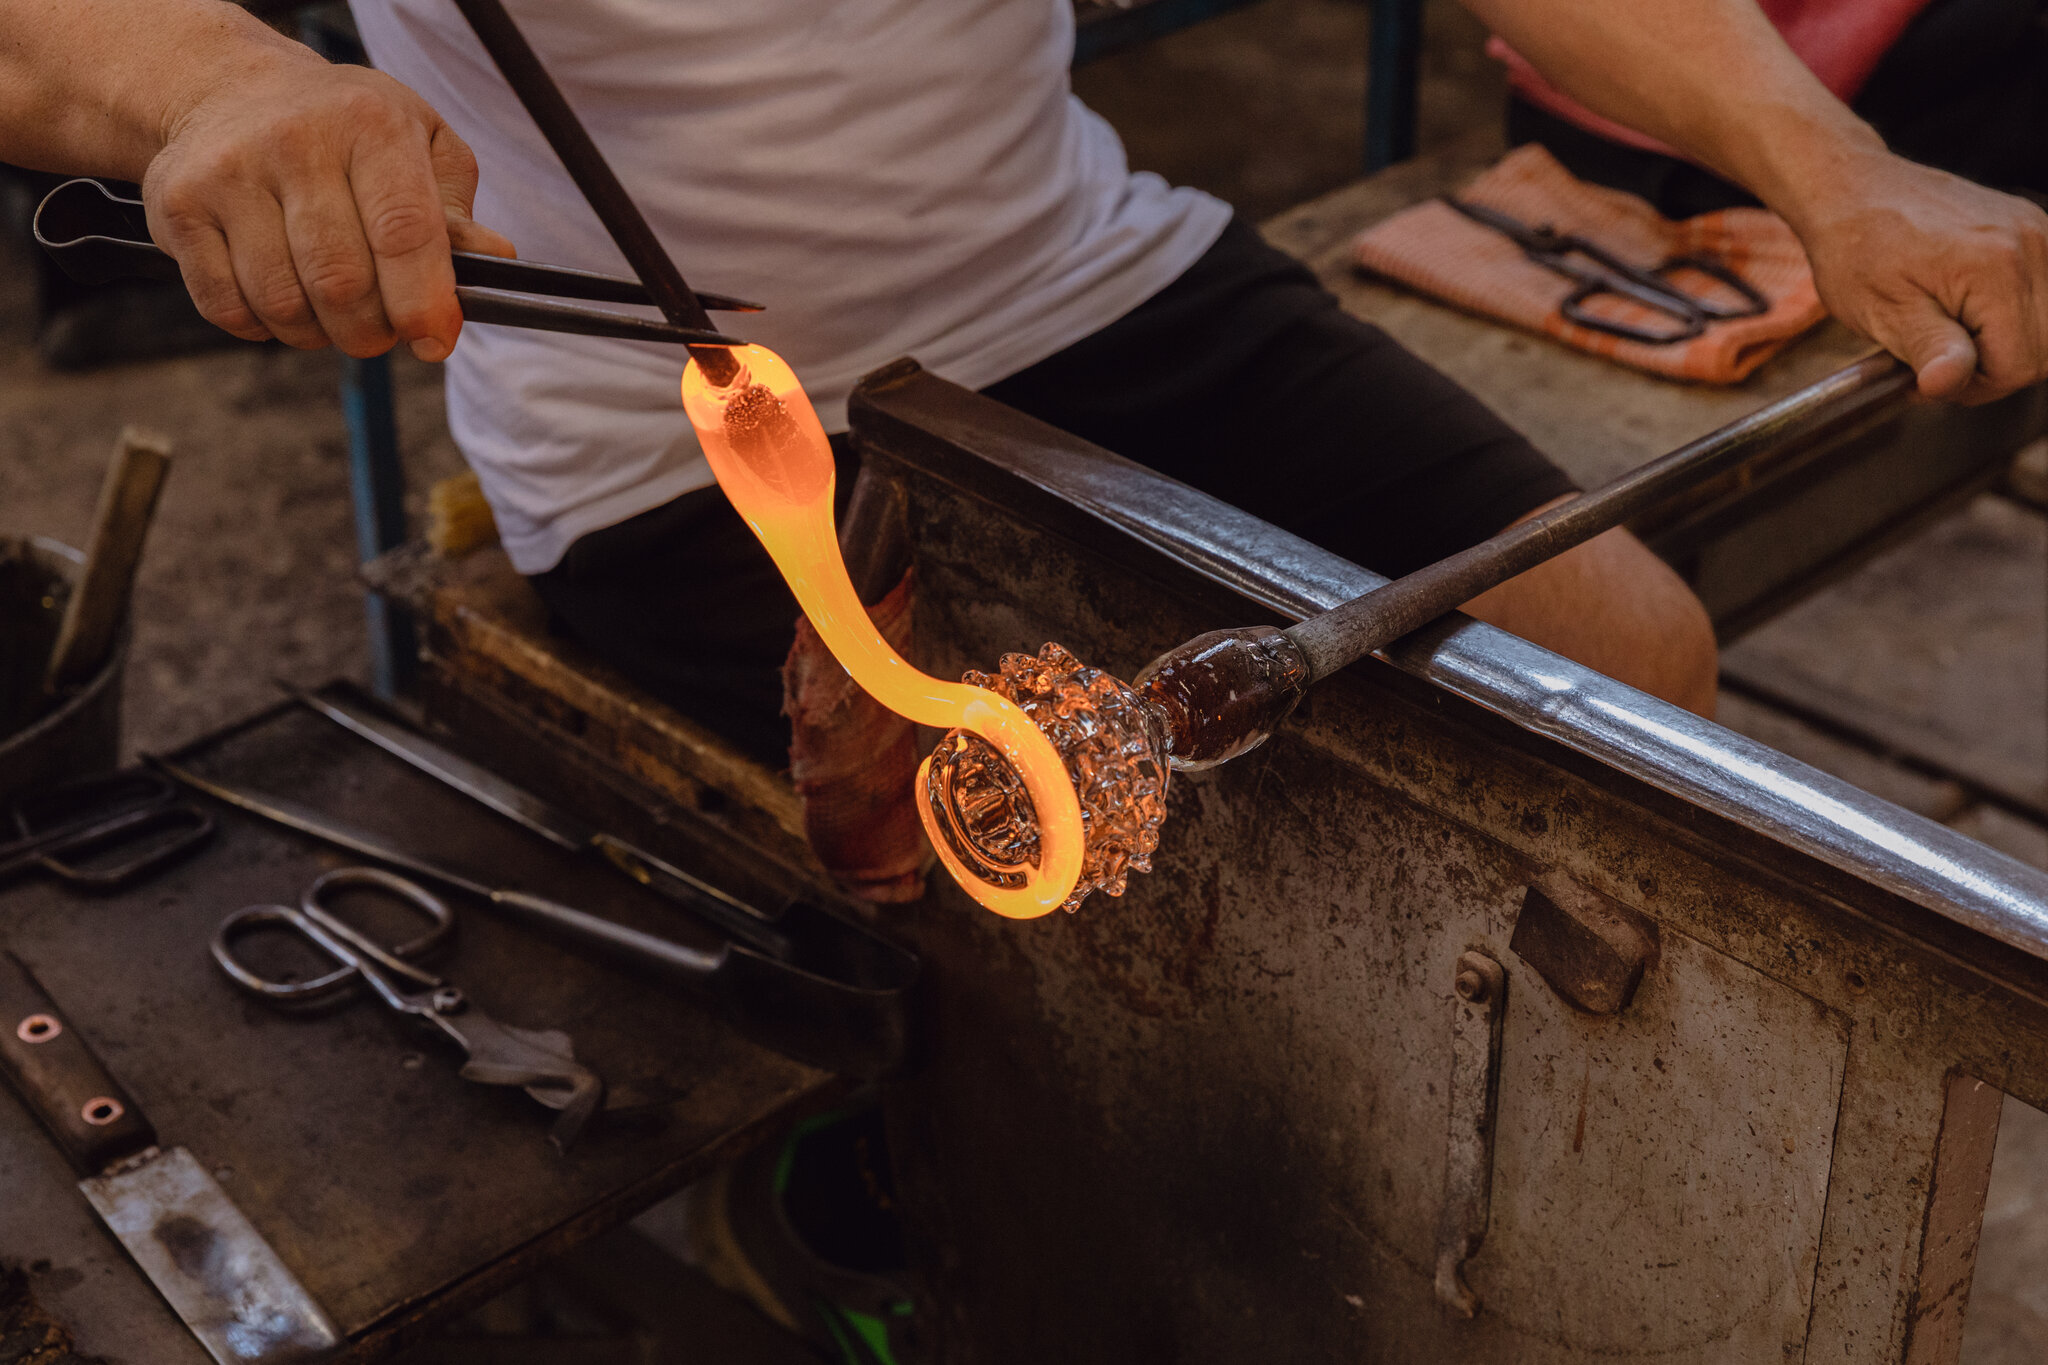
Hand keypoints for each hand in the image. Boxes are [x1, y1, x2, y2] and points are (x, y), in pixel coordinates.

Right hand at [141, 54, 513, 360]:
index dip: (424, 303)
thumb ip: (455, 208)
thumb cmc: (346, 131)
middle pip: (342, 284)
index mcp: (369, 123)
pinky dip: (264, 327)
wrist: (231, 90)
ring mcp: (227, 172)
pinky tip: (280, 299)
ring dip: (319, 334)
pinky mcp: (177, 206)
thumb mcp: (420, 144)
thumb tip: (493, 260)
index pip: (404, 232)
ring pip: (284, 304)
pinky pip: (229, 309)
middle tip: (381, 329)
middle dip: (372, 330)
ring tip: (333, 313)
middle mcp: (294, 141)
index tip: (434, 340)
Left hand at [1786, 152, 2047, 403]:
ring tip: (1952, 328)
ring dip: (2007, 340)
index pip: (2019, 366)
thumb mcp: (1881, 311)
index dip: (1973, 385)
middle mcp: (2032, 245)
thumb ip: (1928, 349)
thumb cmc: (1857, 251)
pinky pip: (2045, 293)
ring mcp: (2038, 231)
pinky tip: (1970, 306)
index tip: (1927, 371)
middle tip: (1938, 352)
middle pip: (2045, 350)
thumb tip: (1946, 384)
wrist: (1855, 189)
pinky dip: (2014, 312)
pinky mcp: (2034, 227)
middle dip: (1995, 366)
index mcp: (1996, 270)